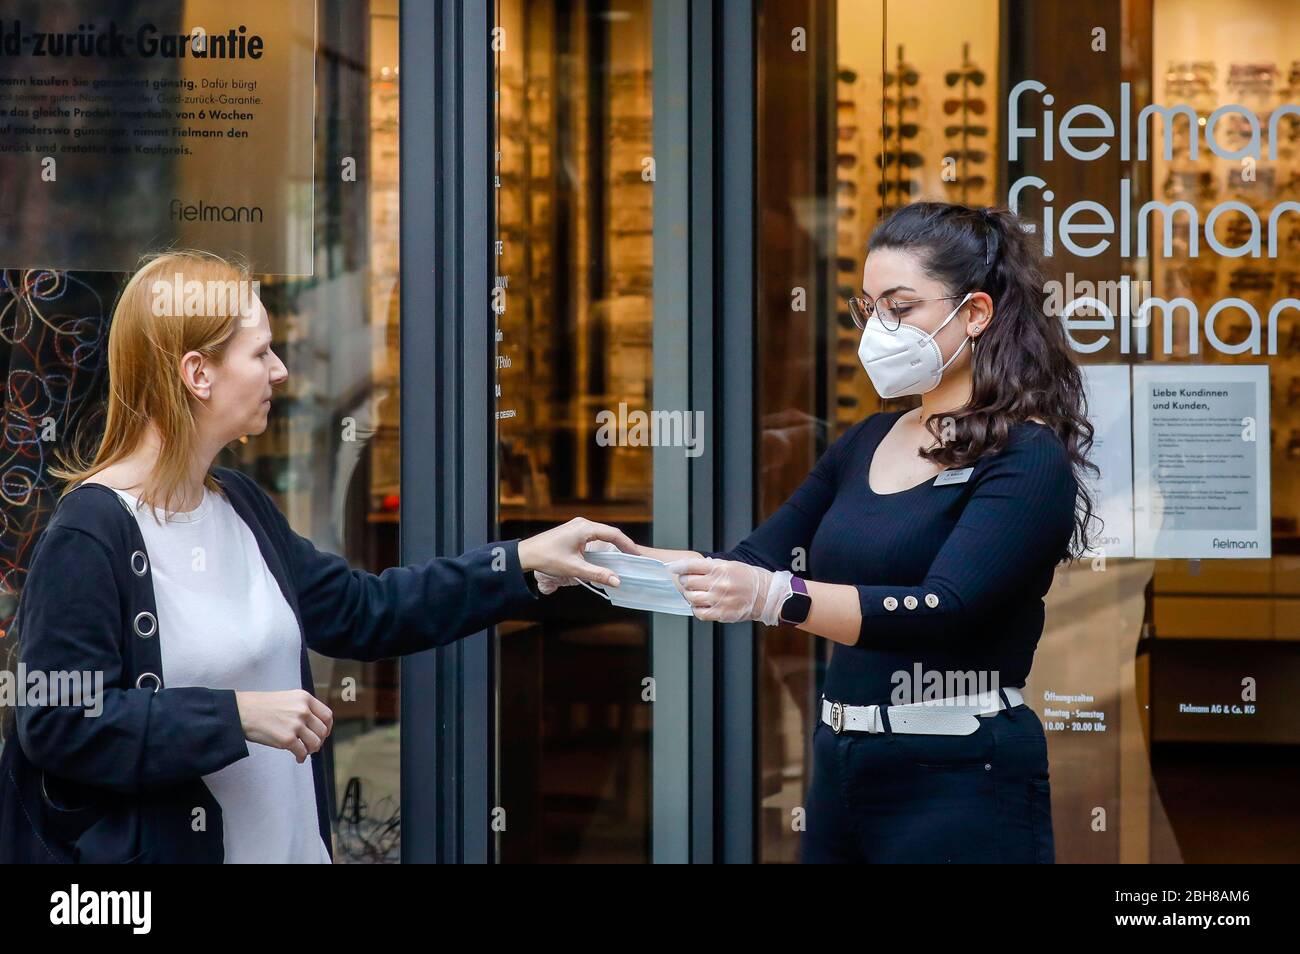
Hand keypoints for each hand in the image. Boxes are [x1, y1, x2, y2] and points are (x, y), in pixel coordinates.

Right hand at [235, 689, 333, 763]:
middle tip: (312, 745)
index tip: (324, 733)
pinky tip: (298, 757)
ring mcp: (296, 725)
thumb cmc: (262, 707)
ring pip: (315, 743)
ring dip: (311, 750)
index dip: (327, 727)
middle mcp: (303, 710)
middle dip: (319, 740)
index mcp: (305, 698)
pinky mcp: (287, 739)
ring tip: (304, 751)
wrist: (242, 712)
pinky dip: (302, 757)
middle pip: (323, 731)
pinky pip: (302, 752)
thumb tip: (316, 725)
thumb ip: (303, 708)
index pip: (327, 715)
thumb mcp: (288, 698)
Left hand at [517, 517, 638, 589]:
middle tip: (633, 557)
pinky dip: (601, 545)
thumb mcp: (574, 568)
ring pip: (601, 534)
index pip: (613, 534)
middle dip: (622, 545)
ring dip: (611, 545)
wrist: (526, 554)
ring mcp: (577, 526)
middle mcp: (582, 523)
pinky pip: (592, 536)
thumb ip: (598, 574)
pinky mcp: (573, 531)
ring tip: (622, 557)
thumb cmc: (547, 558)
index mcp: (585, 528)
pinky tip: (605, 555)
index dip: (627, 545)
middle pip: (609, 532)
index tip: (637, 555)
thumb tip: (617, 580)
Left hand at [665, 557, 792, 624]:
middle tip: (687, 582)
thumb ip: (712, 566)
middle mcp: (718, 584)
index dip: (679, 567)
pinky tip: (701, 605)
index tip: (673, 568)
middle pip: (688, 582)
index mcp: (720, 568)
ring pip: (691, 598)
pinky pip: (699, 613)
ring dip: (690, 596)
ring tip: (696, 594)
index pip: (691, 566)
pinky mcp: (722, 614)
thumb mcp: (731, 565)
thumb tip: (691, 567)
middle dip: (685, 582)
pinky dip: (696, 609)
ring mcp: (719, 600)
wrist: (767, 595)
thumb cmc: (750, 578)